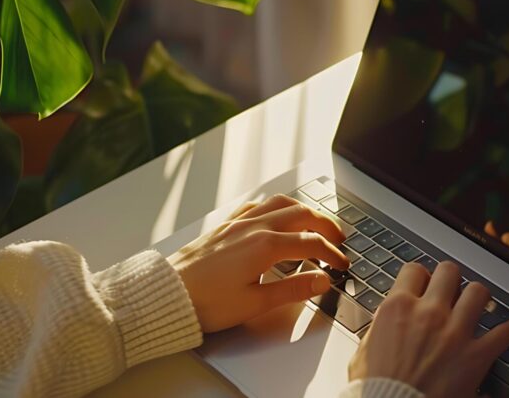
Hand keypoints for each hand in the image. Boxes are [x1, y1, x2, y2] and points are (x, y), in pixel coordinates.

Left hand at [168, 194, 348, 331]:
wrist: (167, 294)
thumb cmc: (205, 302)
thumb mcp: (254, 304)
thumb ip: (293, 290)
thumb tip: (321, 281)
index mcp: (265, 246)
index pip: (311, 244)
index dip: (332, 254)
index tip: (341, 265)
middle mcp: (254, 228)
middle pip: (302, 215)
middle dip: (326, 225)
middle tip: (338, 240)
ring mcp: (238, 223)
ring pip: (281, 203)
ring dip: (304, 210)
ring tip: (315, 223)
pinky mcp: (225, 226)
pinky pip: (257, 205)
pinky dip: (277, 207)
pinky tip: (277, 216)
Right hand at [348, 261, 508, 396]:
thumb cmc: (376, 391)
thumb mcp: (364, 353)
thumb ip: (380, 329)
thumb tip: (388, 321)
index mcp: (398, 309)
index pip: (415, 270)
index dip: (420, 276)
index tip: (424, 283)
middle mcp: (429, 314)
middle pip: (449, 272)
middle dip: (450, 280)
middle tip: (450, 290)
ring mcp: (455, 333)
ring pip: (478, 292)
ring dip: (477, 297)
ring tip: (477, 302)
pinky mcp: (476, 356)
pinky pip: (505, 333)